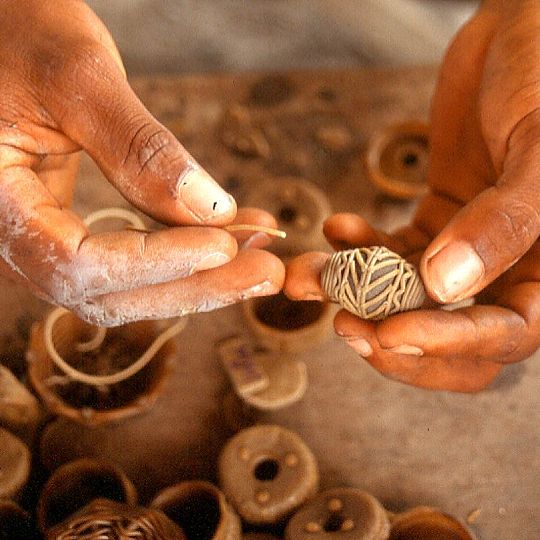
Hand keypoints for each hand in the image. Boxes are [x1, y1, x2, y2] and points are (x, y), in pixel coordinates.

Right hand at [0, 0, 283, 325]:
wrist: (2, 31)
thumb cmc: (20, 33)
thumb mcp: (78, 78)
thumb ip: (138, 148)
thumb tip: (212, 210)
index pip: (77, 262)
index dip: (155, 261)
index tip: (223, 245)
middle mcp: (14, 236)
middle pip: (109, 293)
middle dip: (193, 286)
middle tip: (266, 270)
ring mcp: (46, 237)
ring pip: (125, 287)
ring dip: (197, 278)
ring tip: (261, 255)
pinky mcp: (75, 229)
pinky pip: (130, 260)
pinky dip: (182, 254)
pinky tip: (230, 237)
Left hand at [285, 0, 539, 391]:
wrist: (516, 35)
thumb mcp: (539, 146)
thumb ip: (504, 220)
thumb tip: (446, 285)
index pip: (506, 332)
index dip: (447, 343)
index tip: (389, 334)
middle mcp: (509, 265)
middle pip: (453, 334)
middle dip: (394, 337)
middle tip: (344, 325)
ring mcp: (467, 245)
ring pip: (408, 293)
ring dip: (354, 291)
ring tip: (309, 279)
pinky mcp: (435, 220)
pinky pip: (391, 249)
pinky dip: (359, 245)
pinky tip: (336, 225)